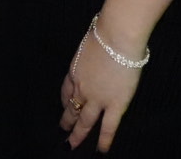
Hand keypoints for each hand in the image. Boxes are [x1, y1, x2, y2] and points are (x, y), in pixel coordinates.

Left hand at [59, 31, 144, 151]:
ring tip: (71, 146)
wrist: (117, 36)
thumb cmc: (106, 33)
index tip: (65, 106)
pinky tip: (101, 150)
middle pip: (71, 108)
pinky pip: (108, 127)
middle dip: (66, 121)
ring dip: (77, 134)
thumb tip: (96, 52)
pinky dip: (104, 140)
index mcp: (75, 70)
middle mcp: (82, 87)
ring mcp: (97, 98)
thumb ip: (91, 54)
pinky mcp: (115, 104)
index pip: (66, 90)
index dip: (65, 101)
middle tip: (62, 132)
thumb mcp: (90, 43)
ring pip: (84, 121)